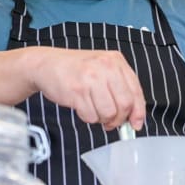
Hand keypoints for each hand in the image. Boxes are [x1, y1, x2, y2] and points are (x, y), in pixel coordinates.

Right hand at [29, 48, 145, 130]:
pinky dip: (88, 117)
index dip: (138, 112)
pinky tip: (82, 107)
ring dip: (102, 119)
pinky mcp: (77, 91)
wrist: (46, 63)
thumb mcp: (102, 68)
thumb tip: (133, 115)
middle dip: (118, 119)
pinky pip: (91, 116)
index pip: (136, 91)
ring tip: (94, 111)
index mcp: (116, 61)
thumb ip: (119, 87)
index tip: (135, 123)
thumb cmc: (75, 68)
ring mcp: (91, 78)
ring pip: (108, 113)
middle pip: (124, 105)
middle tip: (111, 121)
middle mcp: (105, 67)